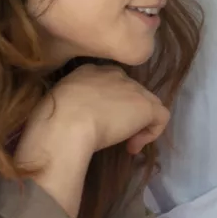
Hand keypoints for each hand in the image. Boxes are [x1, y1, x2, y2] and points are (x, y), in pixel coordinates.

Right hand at [21, 63, 169, 161]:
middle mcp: (114, 73)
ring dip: (138, 125)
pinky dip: (151, 133)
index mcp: (89, 71)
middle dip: (126, 114)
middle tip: (114, 135)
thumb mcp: (61, 103)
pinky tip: (133, 147)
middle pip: (130, 93)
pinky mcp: (146, 105)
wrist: (66, 123)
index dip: (110, 104)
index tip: (101, 122)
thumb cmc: (55, 118)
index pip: (110, 83)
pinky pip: (161, 117)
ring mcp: (132, 88)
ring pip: (147, 104)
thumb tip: (81, 118)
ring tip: (125, 144)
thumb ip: (76, 104)